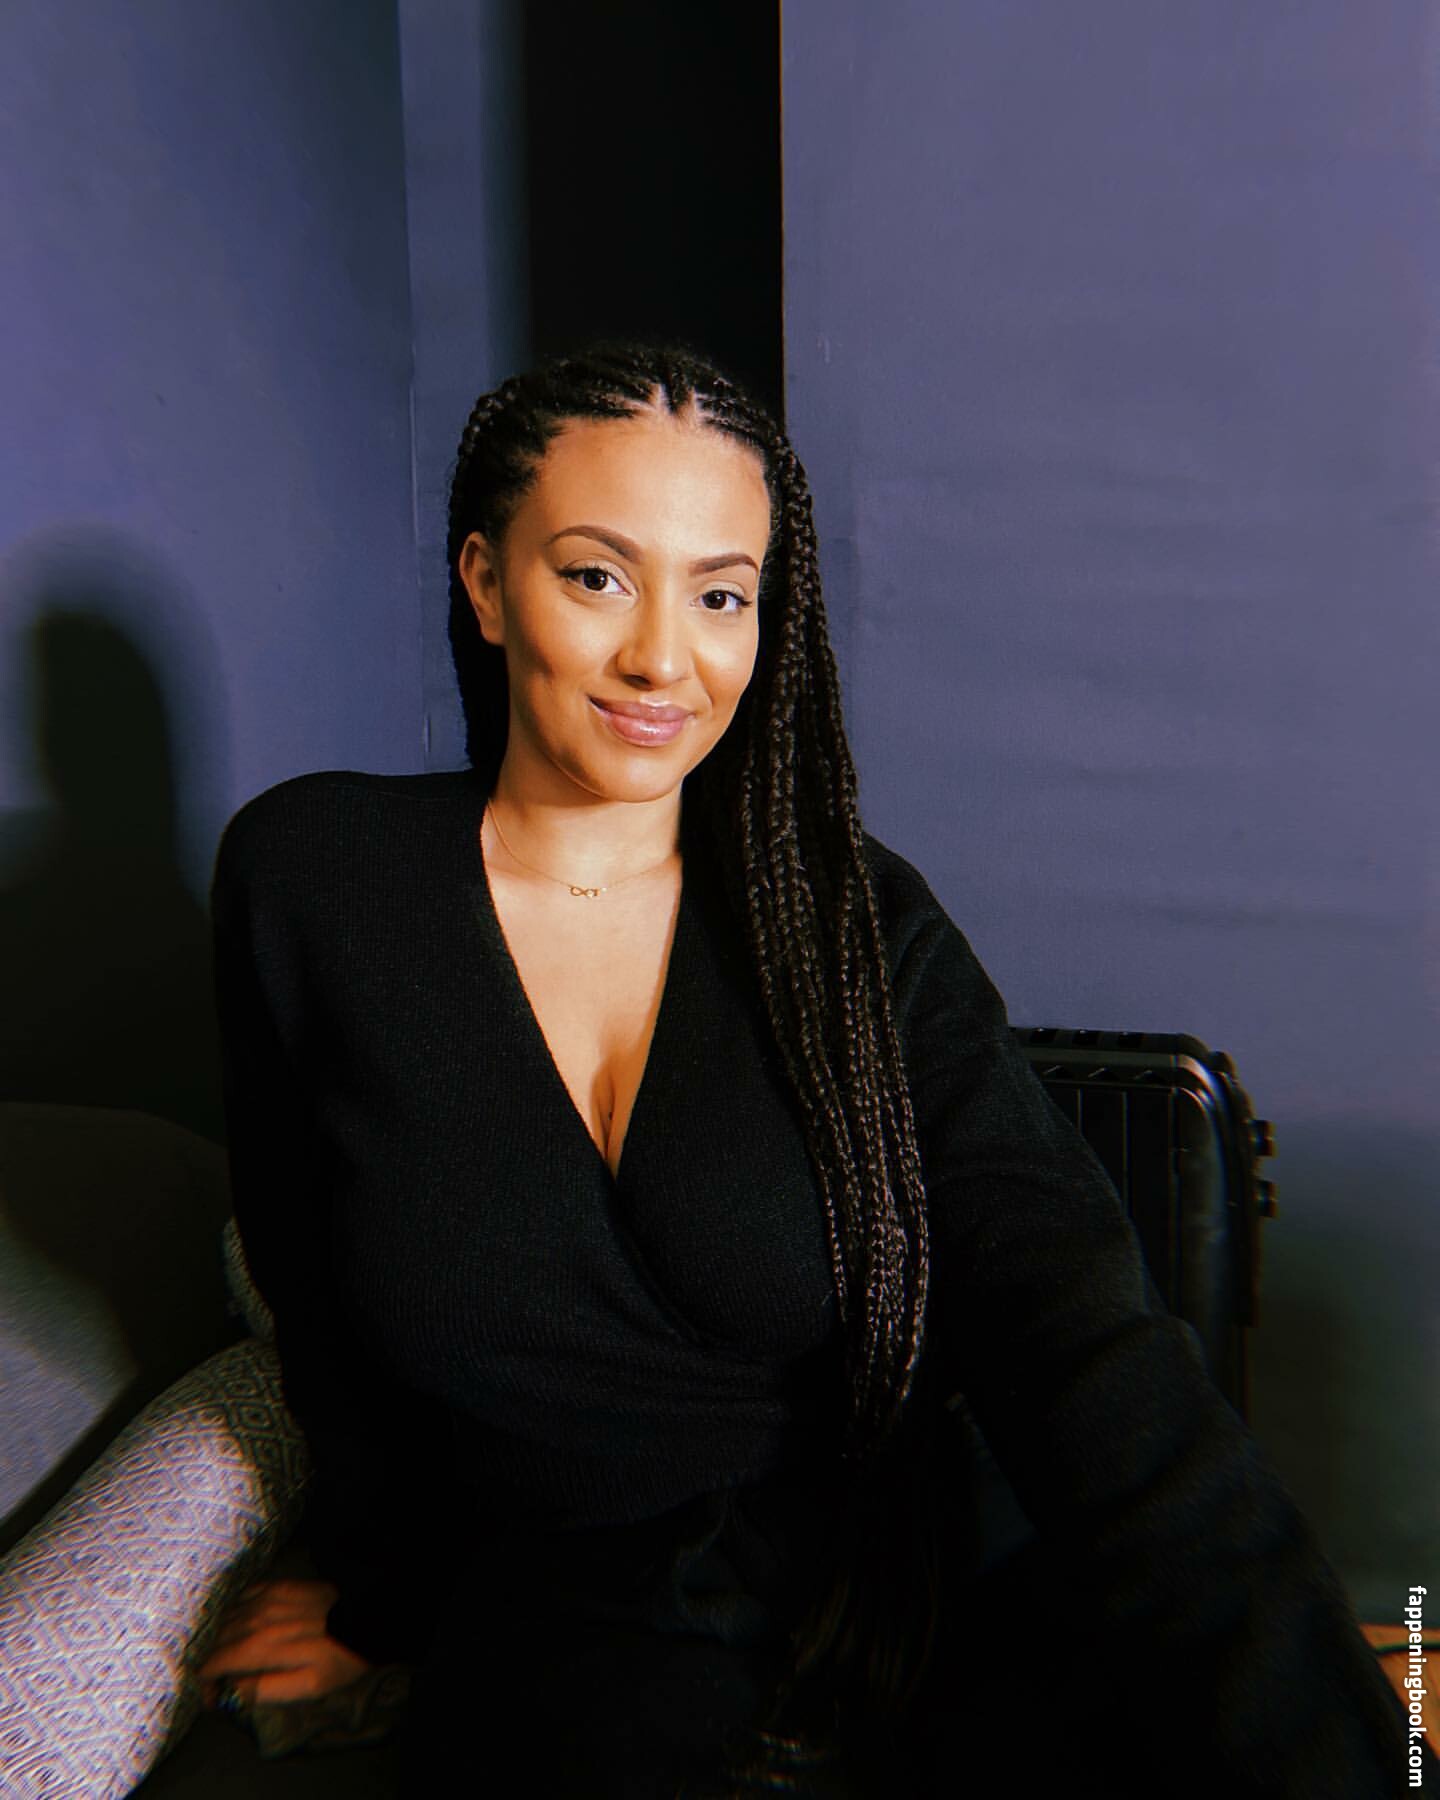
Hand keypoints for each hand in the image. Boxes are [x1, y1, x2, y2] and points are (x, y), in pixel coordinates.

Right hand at [197, 1576, 375, 1709]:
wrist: (365, 1618)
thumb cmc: (336, 1659)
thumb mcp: (305, 1686)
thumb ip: (263, 1690)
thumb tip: (231, 1693)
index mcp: (259, 1647)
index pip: (213, 1663)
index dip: (204, 1682)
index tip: (210, 1697)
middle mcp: (255, 1619)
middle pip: (214, 1640)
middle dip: (207, 1662)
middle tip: (215, 1681)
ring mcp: (265, 1598)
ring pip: (225, 1618)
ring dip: (217, 1639)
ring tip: (222, 1657)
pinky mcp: (277, 1585)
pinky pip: (242, 1596)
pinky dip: (232, 1613)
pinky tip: (237, 1625)